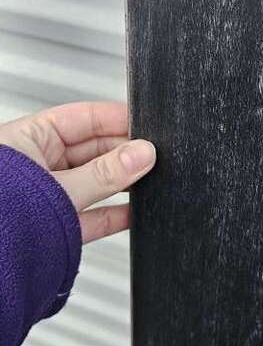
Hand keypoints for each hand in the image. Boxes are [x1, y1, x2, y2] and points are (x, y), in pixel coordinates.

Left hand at [0, 102, 155, 243]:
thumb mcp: (59, 188)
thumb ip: (104, 173)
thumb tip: (142, 154)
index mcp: (28, 139)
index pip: (82, 119)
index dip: (116, 119)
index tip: (146, 126)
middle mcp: (37, 164)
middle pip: (93, 150)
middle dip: (123, 154)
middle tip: (152, 157)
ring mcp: (48, 196)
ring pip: (94, 183)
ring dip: (121, 184)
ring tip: (147, 182)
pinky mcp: (57, 226)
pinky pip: (91, 215)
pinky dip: (113, 214)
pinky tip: (133, 212)